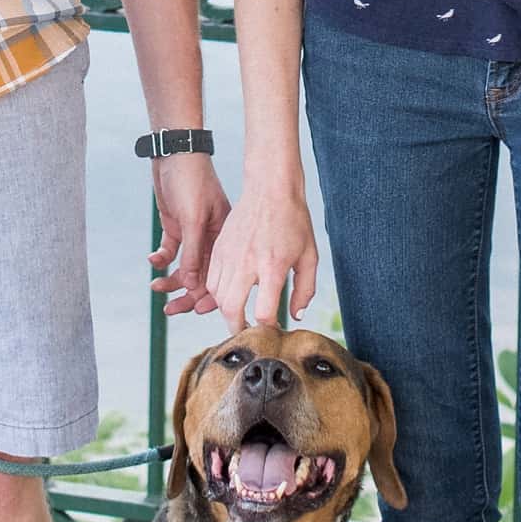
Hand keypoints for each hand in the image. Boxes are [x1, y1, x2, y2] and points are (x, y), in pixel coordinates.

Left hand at [148, 154, 230, 313]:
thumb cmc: (191, 181)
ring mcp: (193, 234)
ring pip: (184, 267)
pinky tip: (153, 259)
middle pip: (201, 276)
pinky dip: (161, 258)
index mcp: (224, 237)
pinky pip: (170, 251)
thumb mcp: (194, 218)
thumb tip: (192, 286)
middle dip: (186, 295)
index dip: (209, 296)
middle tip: (169, 310)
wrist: (173, 153)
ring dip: (170, 279)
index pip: (220, 274)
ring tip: (155, 286)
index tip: (194, 311)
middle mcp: (210, 239)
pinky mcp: (176, 227)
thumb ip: (194, 253)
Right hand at [207, 176, 319, 328]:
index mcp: (273, 266)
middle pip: (231, 309)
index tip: (274, 330)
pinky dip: (217, 293)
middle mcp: (247, 262)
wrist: (270, 188)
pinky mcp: (219, 247)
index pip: (263, 312)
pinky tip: (230, 294)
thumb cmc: (294, 221)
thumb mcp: (309, 256)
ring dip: (227, 311)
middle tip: (248, 333)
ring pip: (217, 296)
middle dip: (238, 328)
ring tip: (239, 314)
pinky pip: (211, 279)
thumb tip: (295, 315)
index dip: (269, 328)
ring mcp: (229, 254)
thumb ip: (305, 290)